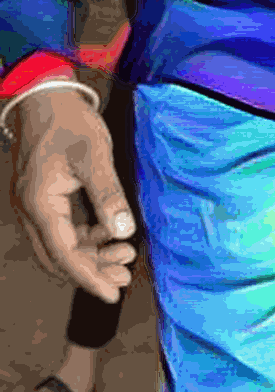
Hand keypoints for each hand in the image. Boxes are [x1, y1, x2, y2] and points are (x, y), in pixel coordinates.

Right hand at [9, 89, 136, 304]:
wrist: (47, 97)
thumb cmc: (69, 121)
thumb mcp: (94, 156)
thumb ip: (108, 195)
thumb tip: (123, 231)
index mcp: (40, 203)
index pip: (65, 254)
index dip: (90, 277)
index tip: (113, 294)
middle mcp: (32, 210)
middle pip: (60, 256)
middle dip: (93, 270)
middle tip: (126, 274)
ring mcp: (36, 205)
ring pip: (62, 245)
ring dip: (91, 255)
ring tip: (125, 255)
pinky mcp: (45, 198)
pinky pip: (64, 229)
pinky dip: (86, 237)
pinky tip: (110, 235)